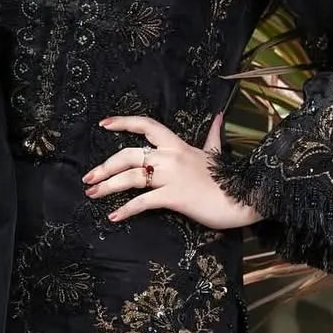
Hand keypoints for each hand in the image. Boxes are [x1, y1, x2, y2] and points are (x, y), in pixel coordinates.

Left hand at [82, 113, 259, 229]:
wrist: (243, 198)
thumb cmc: (228, 178)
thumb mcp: (216, 152)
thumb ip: (212, 135)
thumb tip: (218, 115)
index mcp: (177, 144)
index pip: (146, 125)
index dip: (123, 122)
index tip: (103, 124)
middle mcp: (171, 157)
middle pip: (128, 154)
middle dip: (104, 166)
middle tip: (88, 178)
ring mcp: (171, 177)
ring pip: (131, 177)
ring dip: (107, 186)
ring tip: (93, 194)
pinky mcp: (174, 197)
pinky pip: (143, 202)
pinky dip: (126, 210)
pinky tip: (114, 217)